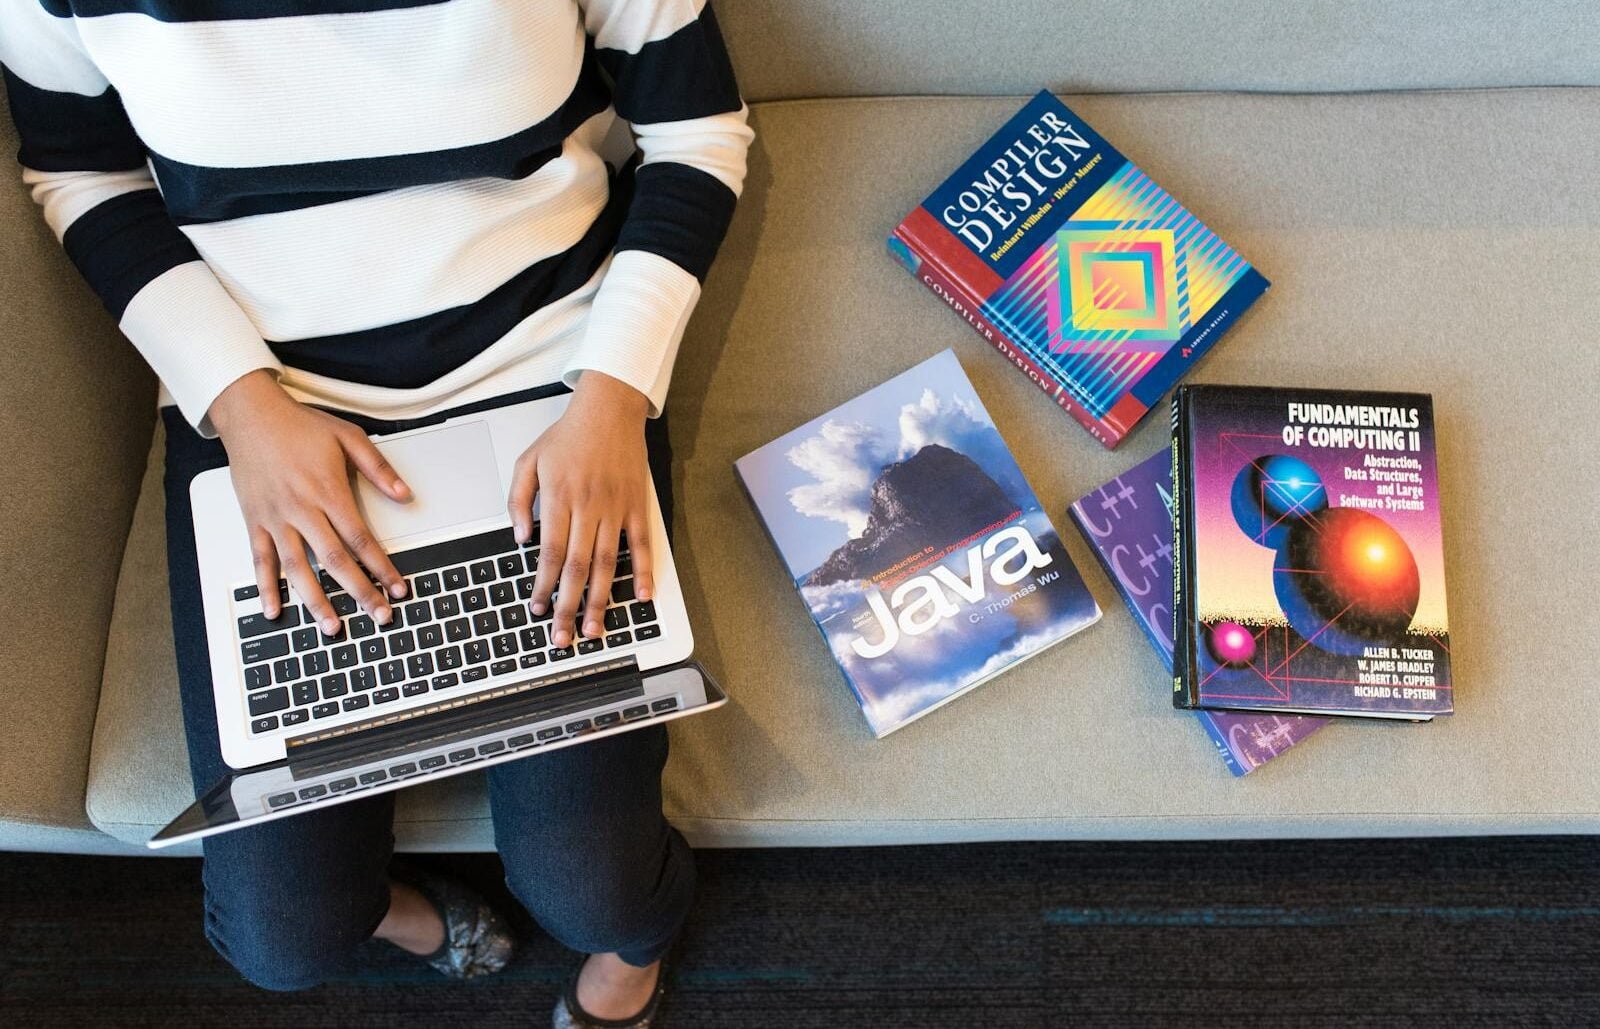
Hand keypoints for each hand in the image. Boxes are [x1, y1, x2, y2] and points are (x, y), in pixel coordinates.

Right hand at [208, 370, 410, 633]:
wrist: (251, 414)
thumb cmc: (299, 425)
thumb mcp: (348, 437)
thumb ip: (379, 469)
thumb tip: (406, 495)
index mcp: (328, 491)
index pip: (361, 539)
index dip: (381, 567)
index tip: (398, 587)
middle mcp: (301, 509)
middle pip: (334, 560)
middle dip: (359, 592)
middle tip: (378, 616)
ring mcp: (275, 518)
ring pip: (297, 568)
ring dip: (316, 601)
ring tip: (332, 627)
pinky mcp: (254, 520)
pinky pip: (260, 559)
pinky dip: (266, 587)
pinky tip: (275, 610)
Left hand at [506, 372, 655, 647]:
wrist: (609, 409)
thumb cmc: (568, 436)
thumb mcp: (528, 461)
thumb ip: (518, 500)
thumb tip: (521, 539)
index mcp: (560, 499)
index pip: (549, 553)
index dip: (543, 586)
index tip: (538, 609)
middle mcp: (589, 508)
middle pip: (577, 567)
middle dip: (568, 606)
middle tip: (563, 637)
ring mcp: (616, 509)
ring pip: (607, 563)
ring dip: (600, 599)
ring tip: (594, 628)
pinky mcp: (637, 506)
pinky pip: (642, 544)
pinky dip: (644, 572)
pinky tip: (640, 597)